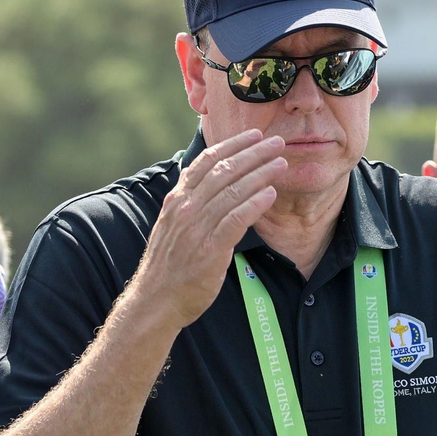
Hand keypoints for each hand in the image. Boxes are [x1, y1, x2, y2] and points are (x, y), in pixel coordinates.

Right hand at [132, 129, 286, 329]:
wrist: (155, 300)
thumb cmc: (168, 265)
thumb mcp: (171, 225)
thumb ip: (189, 203)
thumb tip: (205, 183)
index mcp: (177, 199)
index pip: (207, 162)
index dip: (232, 145)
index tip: (254, 136)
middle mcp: (186, 208)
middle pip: (224, 171)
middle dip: (254, 153)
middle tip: (277, 143)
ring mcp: (197, 228)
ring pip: (233, 191)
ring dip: (260, 174)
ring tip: (281, 164)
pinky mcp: (210, 249)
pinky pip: (236, 219)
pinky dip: (254, 204)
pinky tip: (270, 194)